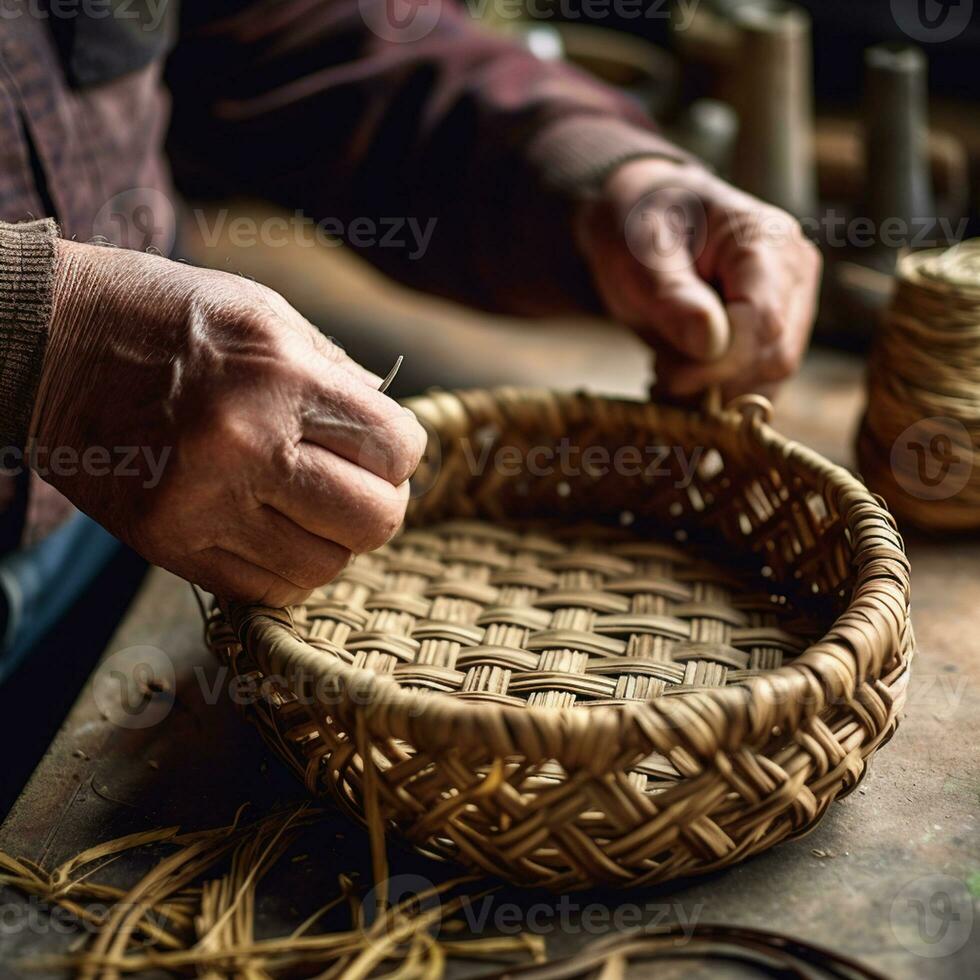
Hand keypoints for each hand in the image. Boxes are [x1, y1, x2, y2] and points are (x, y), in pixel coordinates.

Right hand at [30, 241, 425, 605]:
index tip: (381, 445)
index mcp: (279, 378)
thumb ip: (337, 372)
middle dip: (382, 505)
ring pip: (324, 567)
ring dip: (333, 541)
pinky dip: (286, 568)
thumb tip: (391, 428)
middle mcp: (244, 447)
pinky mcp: (167, 545)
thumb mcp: (262, 312)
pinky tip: (273, 529)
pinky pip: (266, 590)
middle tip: (359, 485)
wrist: (44, 344)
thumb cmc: (163, 316)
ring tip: (310, 507)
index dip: (401, 451)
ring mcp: (201, 505)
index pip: (397, 450)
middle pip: (374, 522)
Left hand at [575, 158, 821, 400]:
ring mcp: (792, 306)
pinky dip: (719, 394)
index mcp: (764, 239)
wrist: (641, 221)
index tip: (669, 378)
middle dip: (715, 381)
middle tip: (662, 373)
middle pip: (775, 356)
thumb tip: (711, 342)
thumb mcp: (639, 256)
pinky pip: (759, 383)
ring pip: (771, 379)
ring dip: (716, 392)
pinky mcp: (777, 335)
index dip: (720, 362)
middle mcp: (793, 273)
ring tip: (668, 369)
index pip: (764, 321)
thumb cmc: (639, 229)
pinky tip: (683, 375)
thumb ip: (673, 298)